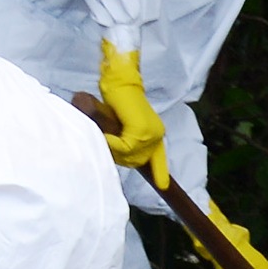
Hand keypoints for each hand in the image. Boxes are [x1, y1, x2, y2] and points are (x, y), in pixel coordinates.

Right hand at [93, 40, 169, 178]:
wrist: (118, 82)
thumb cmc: (117, 100)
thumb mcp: (123, 125)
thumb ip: (125, 139)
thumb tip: (119, 155)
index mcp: (155, 133)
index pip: (158, 158)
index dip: (159, 172)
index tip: (163, 186)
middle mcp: (157, 134)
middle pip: (136, 161)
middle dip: (121, 156)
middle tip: (108, 141)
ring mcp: (150, 132)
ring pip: (129, 155)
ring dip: (114, 149)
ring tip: (105, 136)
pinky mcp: (141, 130)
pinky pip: (124, 147)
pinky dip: (112, 144)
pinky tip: (104, 136)